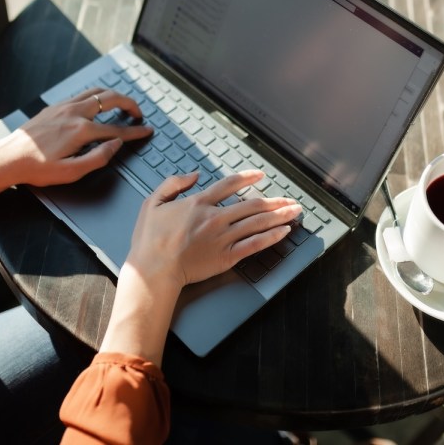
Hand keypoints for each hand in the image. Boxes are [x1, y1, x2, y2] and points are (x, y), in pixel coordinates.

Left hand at [0, 87, 152, 186]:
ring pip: (95, 91)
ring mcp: (63, 106)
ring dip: (113, 95)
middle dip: (129, 103)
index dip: (136, 131)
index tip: (146, 131)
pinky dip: (95, 95)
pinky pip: (81, 94)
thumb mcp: (71, 172)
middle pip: (110, 98)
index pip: (117, 129)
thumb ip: (99, 158)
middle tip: (138, 112)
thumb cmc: (37, 168)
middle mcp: (74, 113)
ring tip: (122, 104)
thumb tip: (116, 145)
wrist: (8, 158)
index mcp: (81, 131)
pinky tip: (97, 104)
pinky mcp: (54, 106)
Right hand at [100, 168, 300, 364]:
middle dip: (274, 201)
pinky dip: (271, 237)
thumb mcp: (152, 202)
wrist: (154, 269)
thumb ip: (173, 184)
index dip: (247, 178)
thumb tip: (194, 175)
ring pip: (257, 223)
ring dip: (279, 215)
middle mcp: (215, 218)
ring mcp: (223, 238)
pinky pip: (254, 244)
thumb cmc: (149, 240)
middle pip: (251, 205)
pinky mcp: (226, 257)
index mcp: (198, 203)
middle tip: (288, 199)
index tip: (260, 175)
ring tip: (294, 211)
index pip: (229, 185)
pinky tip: (283, 231)